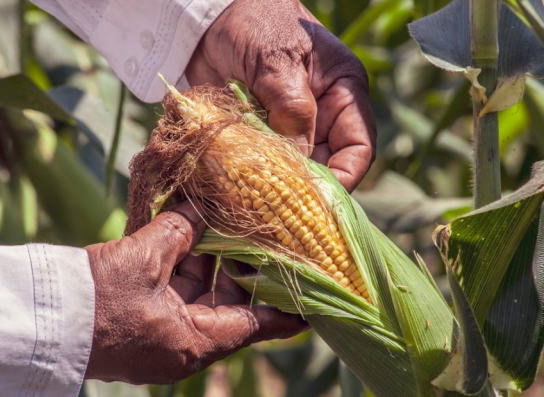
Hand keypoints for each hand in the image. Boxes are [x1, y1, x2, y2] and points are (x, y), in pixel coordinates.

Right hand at [84, 201, 307, 383]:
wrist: (39, 319)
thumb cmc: (96, 300)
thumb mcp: (144, 260)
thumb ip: (179, 231)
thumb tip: (200, 208)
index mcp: (195, 341)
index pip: (258, 324)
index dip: (287, 309)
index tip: (314, 298)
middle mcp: (184, 343)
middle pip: (229, 303)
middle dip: (241, 267)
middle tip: (262, 235)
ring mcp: (162, 333)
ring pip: (200, 293)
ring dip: (208, 260)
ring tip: (225, 224)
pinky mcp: (143, 320)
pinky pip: (174, 291)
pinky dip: (183, 265)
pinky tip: (189, 233)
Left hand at [186, 0, 375, 191]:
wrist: (207, 17)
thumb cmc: (253, 22)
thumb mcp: (277, 61)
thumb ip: (291, 109)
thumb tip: (298, 162)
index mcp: (342, 93)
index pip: (358, 148)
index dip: (344, 179)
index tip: (320, 204)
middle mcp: (321, 116)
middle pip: (326, 167)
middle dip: (306, 192)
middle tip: (281, 217)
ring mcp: (289, 127)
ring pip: (293, 171)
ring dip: (276, 190)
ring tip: (258, 209)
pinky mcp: (259, 135)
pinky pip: (263, 166)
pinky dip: (252, 181)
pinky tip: (238, 193)